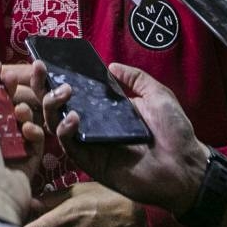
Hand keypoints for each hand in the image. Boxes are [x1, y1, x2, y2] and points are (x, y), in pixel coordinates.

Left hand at [0, 56, 43, 224]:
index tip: (0, 65)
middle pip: (3, 106)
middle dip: (10, 93)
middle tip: (15, 83)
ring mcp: (6, 151)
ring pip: (21, 121)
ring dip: (23, 112)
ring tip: (21, 113)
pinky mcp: (26, 163)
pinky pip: (34, 142)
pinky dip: (33, 135)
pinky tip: (29, 132)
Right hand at [38, 60, 207, 214]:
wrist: (186, 165)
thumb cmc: (175, 132)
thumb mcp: (157, 95)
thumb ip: (136, 79)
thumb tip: (112, 66)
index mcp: (105, 111)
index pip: (74, 94)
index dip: (56, 78)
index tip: (46, 61)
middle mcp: (93, 127)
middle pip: (57, 108)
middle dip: (44, 88)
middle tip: (41, 69)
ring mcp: (90, 146)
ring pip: (57, 127)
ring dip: (53, 107)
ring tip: (64, 92)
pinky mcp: (92, 164)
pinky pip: (71, 148)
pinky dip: (66, 132)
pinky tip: (73, 117)